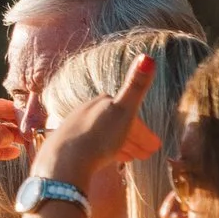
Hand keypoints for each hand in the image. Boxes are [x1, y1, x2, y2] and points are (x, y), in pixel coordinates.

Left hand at [37, 56, 160, 187]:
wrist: (64, 161)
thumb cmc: (98, 137)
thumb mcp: (123, 111)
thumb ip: (135, 86)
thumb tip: (147, 56)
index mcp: (101, 102)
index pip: (128, 114)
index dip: (144, 132)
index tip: (156, 147)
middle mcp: (84, 111)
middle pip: (115, 125)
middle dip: (132, 139)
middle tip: (146, 155)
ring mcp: (72, 128)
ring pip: (102, 135)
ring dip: (118, 146)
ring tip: (130, 160)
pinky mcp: (63, 145)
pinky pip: (88, 146)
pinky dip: (101, 151)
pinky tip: (105, 161)